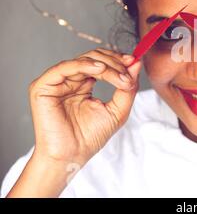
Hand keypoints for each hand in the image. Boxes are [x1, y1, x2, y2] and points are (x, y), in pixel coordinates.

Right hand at [28, 48, 141, 166]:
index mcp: (84, 83)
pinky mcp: (43, 86)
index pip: (101, 62)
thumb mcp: (117, 110)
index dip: (118, 60)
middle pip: (93, 57)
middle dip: (114, 63)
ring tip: (120, 78)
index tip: (134, 61)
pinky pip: (64, 67)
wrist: (72, 156)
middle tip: (128, 73)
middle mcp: (70, 80)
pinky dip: (84, 65)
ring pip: (83, 60)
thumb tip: (136, 63)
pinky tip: (100, 69)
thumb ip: (127, 88)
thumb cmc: (91, 137)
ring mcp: (56, 82)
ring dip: (106, 66)